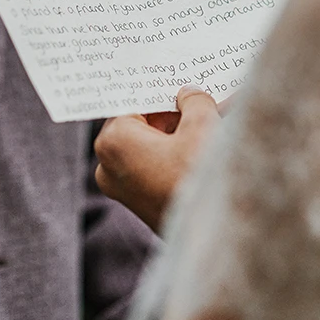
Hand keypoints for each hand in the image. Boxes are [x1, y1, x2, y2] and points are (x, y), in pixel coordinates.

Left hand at [95, 86, 221, 230]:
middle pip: (141, 124)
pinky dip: (173, 156)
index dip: (160, 92)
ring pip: (148, 146)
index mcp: (114, 141)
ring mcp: (121, 188)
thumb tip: (189, 95)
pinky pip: (153, 167)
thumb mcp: (202, 125)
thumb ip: (193, 101)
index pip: (134, 101)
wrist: (211, 237)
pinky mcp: (138, 203)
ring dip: (176, 134)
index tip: (176, 82)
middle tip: (197, 102)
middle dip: (170, 114)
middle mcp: (108, 165)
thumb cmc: (199, 179)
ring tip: (207, 124)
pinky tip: (201, 148)